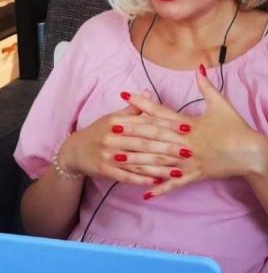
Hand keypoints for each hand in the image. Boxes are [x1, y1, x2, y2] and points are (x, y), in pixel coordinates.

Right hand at [58, 90, 191, 185]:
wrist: (74, 151)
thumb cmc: (99, 131)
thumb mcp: (113, 117)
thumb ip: (133, 108)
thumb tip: (148, 91)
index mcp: (117, 121)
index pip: (147, 122)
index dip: (168, 125)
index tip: (186, 128)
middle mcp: (113, 137)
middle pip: (145, 142)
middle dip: (169, 146)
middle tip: (188, 150)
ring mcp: (108, 154)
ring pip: (139, 161)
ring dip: (160, 166)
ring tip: (179, 169)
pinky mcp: (105, 169)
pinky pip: (127, 176)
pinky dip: (142, 179)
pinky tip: (157, 181)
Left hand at [127, 65, 267, 197]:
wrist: (251, 153)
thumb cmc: (236, 127)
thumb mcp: (222, 104)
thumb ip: (207, 86)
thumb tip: (199, 66)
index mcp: (189, 124)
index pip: (161, 112)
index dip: (142, 104)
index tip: (126, 96)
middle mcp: (186, 143)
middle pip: (154, 138)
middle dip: (131, 134)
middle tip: (110, 130)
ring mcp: (189, 161)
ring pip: (159, 162)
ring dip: (138, 161)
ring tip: (118, 159)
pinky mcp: (195, 175)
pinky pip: (174, 184)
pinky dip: (160, 189)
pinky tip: (144, 193)